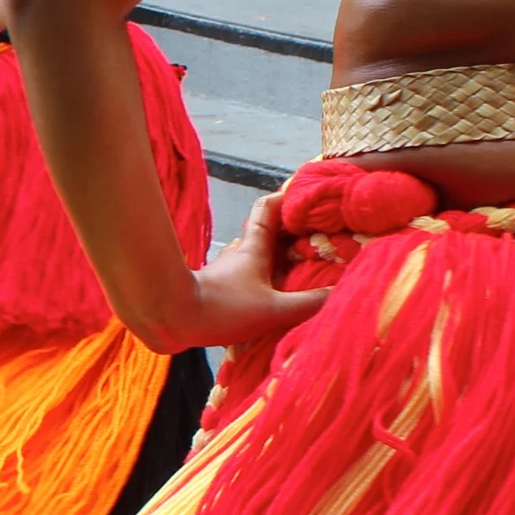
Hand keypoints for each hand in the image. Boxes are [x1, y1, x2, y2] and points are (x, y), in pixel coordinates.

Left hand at [177, 191, 327, 348]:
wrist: (171, 319)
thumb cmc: (222, 308)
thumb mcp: (274, 309)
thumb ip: (309, 303)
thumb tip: (344, 292)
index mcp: (254, 247)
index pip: (269, 209)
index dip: (288, 197)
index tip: (311, 195)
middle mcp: (241, 253)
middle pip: (270, 232)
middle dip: (296, 232)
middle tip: (325, 237)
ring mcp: (230, 271)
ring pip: (261, 255)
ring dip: (283, 256)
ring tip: (310, 266)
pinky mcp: (221, 289)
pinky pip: (253, 276)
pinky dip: (270, 278)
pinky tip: (281, 293)